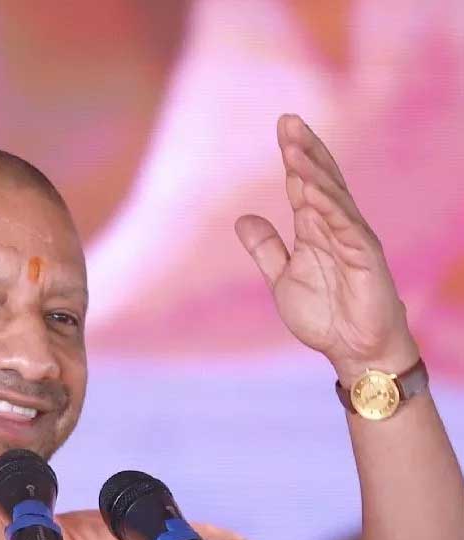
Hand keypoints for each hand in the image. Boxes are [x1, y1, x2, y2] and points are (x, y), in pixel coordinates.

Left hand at [235, 114, 419, 386]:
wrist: (354, 350)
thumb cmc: (326, 314)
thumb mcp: (282, 278)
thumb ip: (265, 248)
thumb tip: (243, 218)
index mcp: (315, 229)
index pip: (304, 183)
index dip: (294, 155)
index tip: (283, 127)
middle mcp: (335, 227)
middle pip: (321, 179)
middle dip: (305, 150)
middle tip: (289, 120)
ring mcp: (353, 239)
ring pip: (332, 197)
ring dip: (313, 172)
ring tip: (294, 147)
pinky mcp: (365, 258)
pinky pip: (346, 227)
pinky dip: (329, 207)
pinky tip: (312, 189)